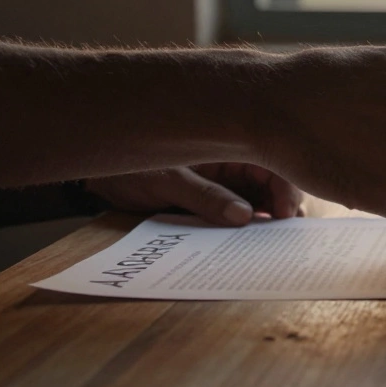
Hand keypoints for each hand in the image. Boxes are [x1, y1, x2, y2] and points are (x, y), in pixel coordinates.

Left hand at [85, 163, 302, 225]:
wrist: (100, 180)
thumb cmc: (131, 169)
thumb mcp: (168, 180)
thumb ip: (205, 196)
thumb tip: (244, 216)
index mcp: (228, 144)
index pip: (273, 161)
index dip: (285, 187)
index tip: (284, 215)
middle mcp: (232, 163)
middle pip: (273, 183)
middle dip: (283, 206)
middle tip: (284, 233)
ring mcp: (225, 183)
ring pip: (260, 200)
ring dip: (267, 219)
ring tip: (270, 242)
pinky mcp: (214, 201)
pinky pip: (239, 214)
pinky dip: (247, 228)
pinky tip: (250, 243)